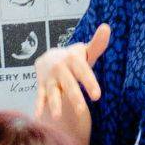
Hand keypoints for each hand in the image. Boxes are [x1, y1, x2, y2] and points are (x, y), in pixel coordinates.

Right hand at [33, 24, 110, 144]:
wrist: (49, 57)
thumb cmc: (74, 58)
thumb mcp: (85, 51)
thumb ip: (97, 43)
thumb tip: (107, 26)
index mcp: (72, 59)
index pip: (82, 72)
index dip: (89, 83)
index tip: (97, 96)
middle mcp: (60, 68)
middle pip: (68, 84)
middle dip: (74, 97)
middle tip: (81, 111)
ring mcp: (49, 78)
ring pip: (52, 92)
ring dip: (54, 104)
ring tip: (57, 117)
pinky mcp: (41, 86)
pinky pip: (40, 97)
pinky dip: (38, 106)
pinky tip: (38, 117)